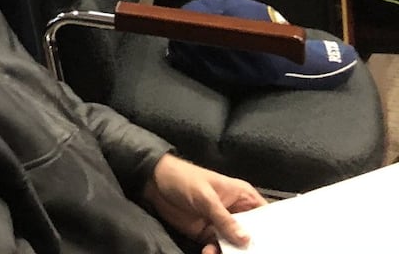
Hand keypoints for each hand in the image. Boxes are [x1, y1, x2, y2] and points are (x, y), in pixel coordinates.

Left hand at [142, 154, 264, 251]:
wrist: (153, 182)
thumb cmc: (183, 178)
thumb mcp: (205, 196)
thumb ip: (224, 218)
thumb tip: (245, 239)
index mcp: (242, 196)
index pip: (265, 216)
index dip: (271, 230)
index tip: (272, 245)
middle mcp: (236, 212)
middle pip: (252, 234)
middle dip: (250, 247)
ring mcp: (222, 224)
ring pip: (235, 245)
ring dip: (231, 252)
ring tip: (220, 252)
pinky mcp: (207, 233)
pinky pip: (218, 248)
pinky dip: (215, 252)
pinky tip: (208, 252)